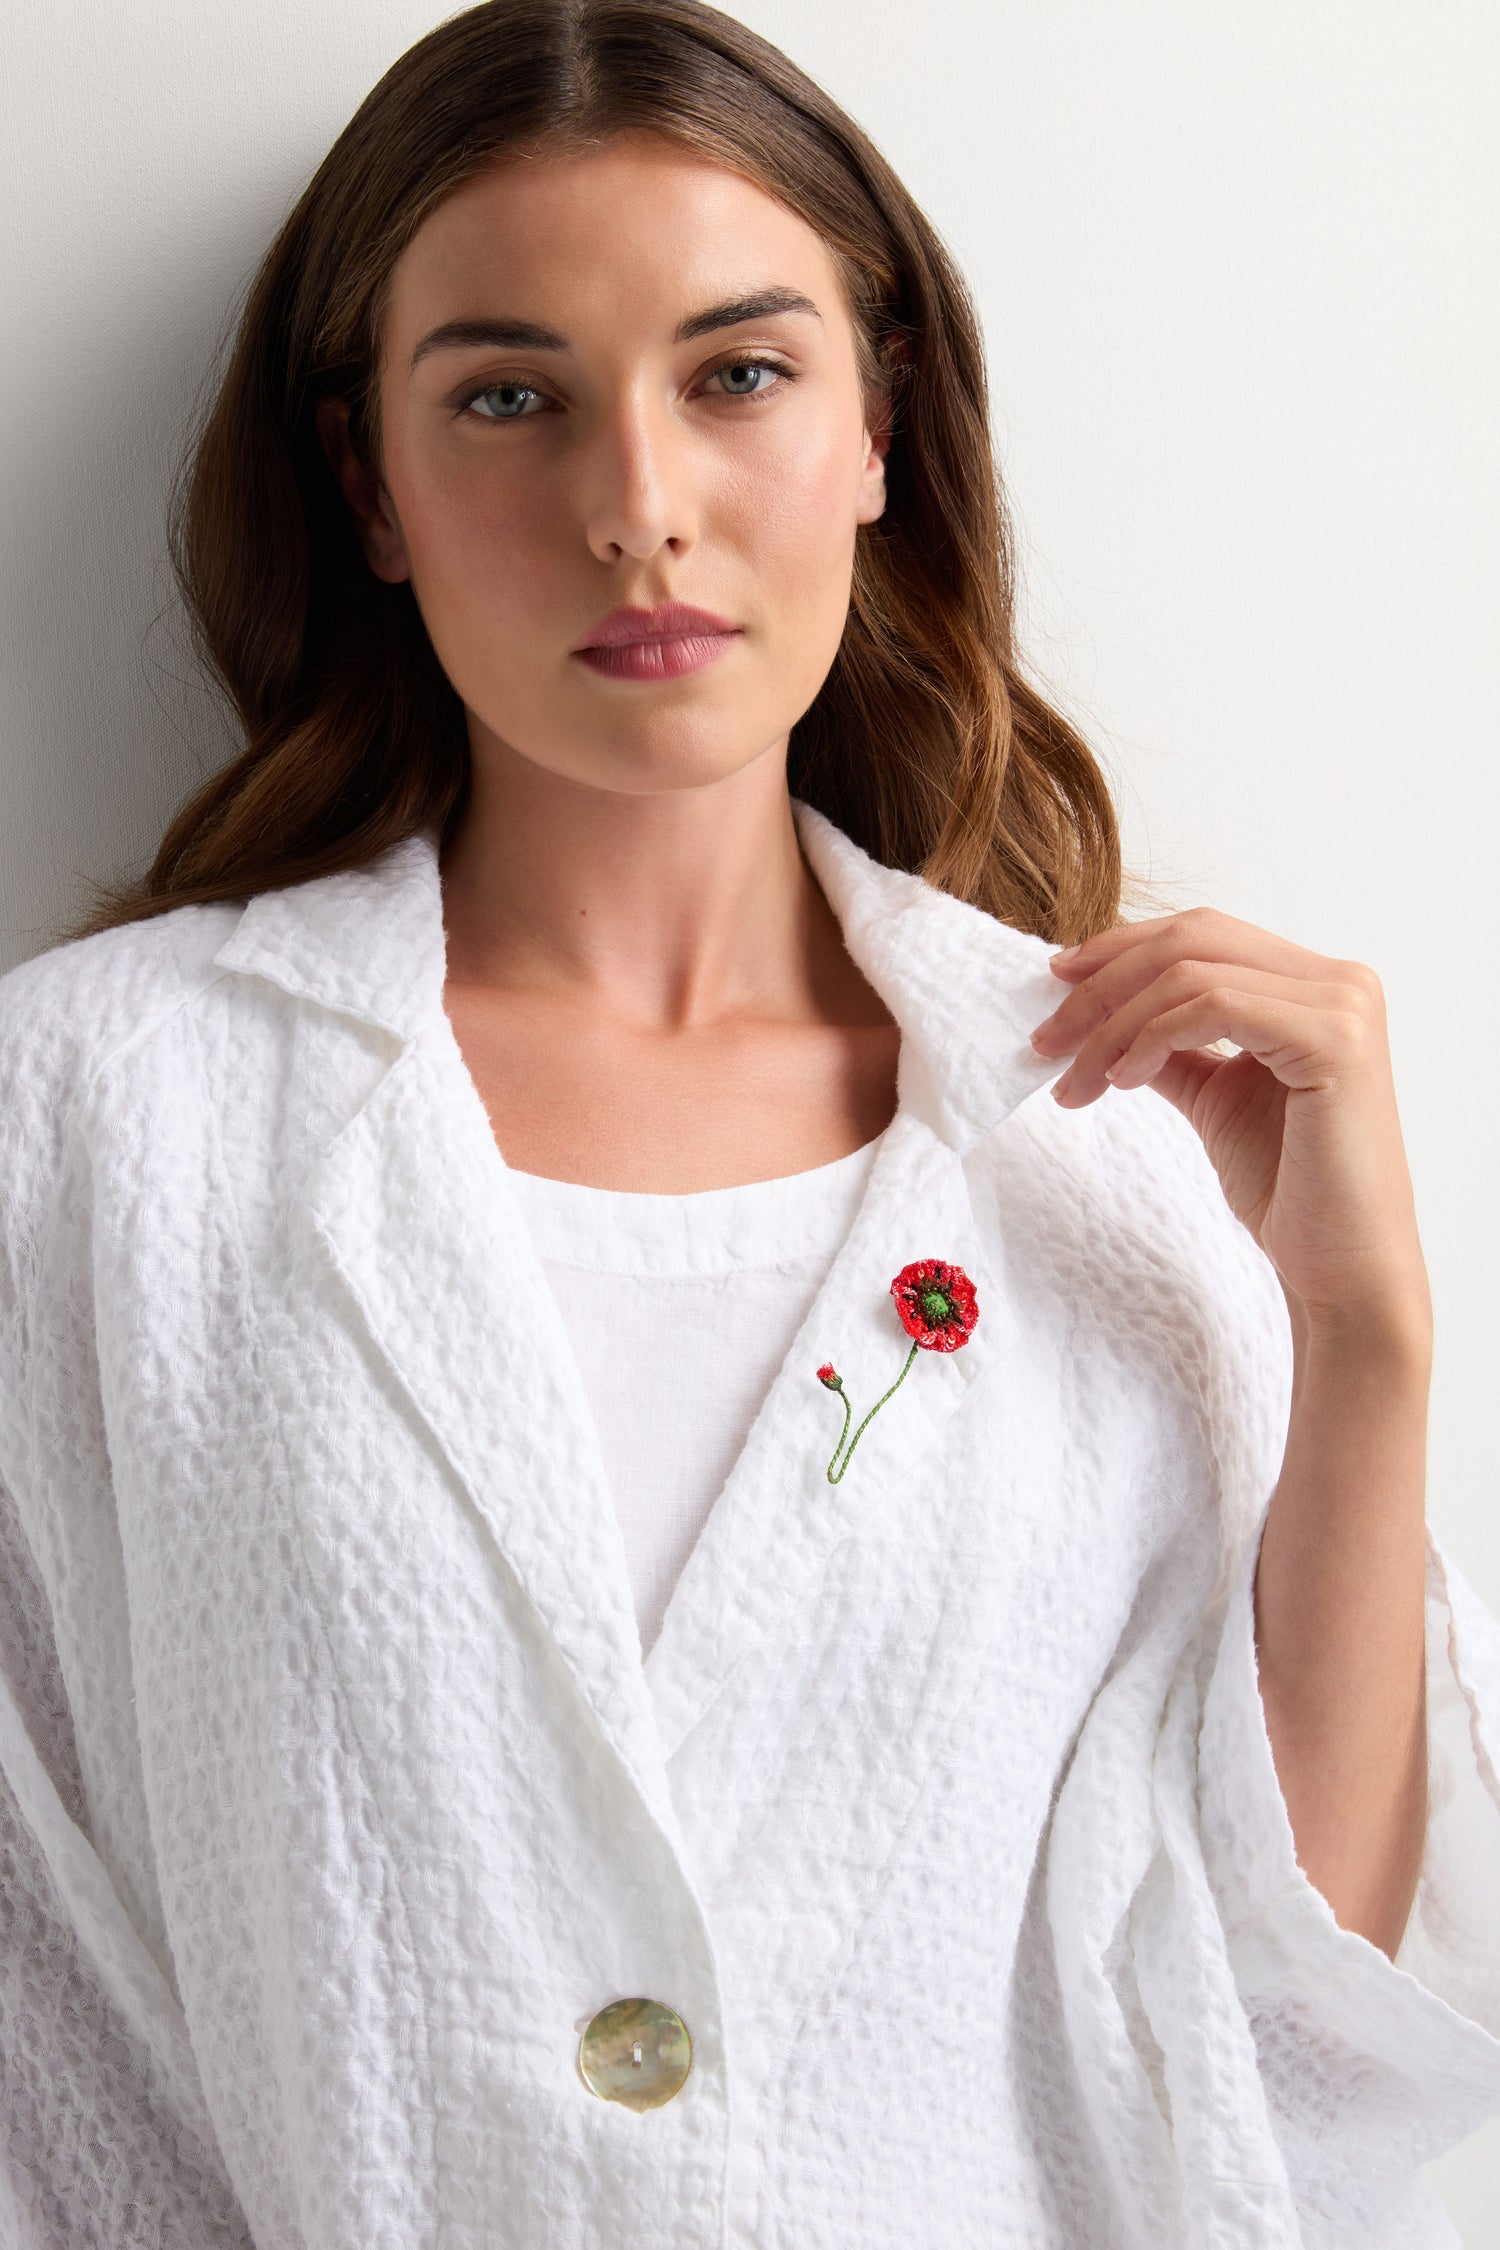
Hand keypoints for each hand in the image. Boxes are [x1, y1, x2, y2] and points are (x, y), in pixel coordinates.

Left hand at [1029, 907, 1430, 1340]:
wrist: (1338, 1266)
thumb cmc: (1287, 1189)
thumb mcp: (1213, 1095)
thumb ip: (1172, 1046)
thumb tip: (1101, 1015)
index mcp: (1315, 985)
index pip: (1203, 934)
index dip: (1122, 949)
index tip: (1055, 982)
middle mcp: (1340, 980)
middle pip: (1192, 939)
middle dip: (1103, 982)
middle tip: (1045, 1035)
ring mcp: (1343, 1005)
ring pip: (1191, 974)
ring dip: (1113, 1026)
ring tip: (1075, 1079)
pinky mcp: (1335, 1041)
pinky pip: (1214, 1007)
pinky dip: (1152, 1038)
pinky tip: (1123, 1079)